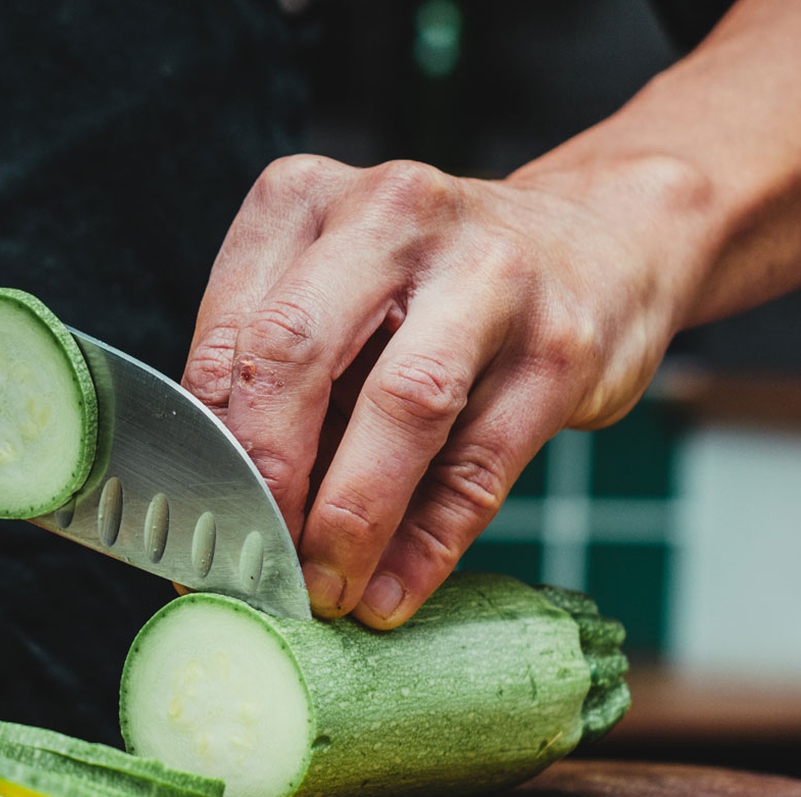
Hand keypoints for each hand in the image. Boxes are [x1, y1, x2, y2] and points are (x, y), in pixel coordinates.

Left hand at [182, 153, 707, 627]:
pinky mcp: (560, 346)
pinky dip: (427, 542)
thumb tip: (218, 514)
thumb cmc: (428, 287)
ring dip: (350, 519)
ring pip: (400, 406)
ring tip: (324, 591)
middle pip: (295, 355)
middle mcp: (391, 215)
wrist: (601, 241)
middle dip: (265, 477)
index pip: (229, 339)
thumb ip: (275, 384)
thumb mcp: (334, 298)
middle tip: (253, 564)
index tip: (198, 529)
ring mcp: (488, 273)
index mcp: (303, 201)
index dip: (204, 450)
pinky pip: (479, 463)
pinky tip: (392, 591)